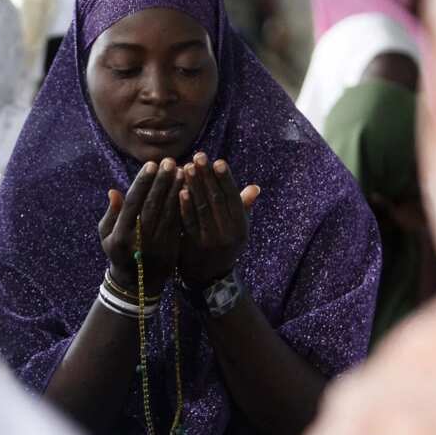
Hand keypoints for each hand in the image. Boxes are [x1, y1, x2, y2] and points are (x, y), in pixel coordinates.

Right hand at [99, 159, 184, 293]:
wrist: (137, 284)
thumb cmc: (118, 253)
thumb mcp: (106, 236)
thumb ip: (111, 214)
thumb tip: (114, 191)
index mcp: (121, 235)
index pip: (133, 203)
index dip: (142, 183)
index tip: (151, 164)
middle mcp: (139, 239)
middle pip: (152, 205)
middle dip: (162, 181)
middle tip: (169, 162)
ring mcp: (157, 245)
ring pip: (168, 212)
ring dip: (175, 190)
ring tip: (181, 170)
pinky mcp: (171, 248)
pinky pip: (178, 222)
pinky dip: (183, 205)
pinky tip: (187, 189)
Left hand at [178, 153, 259, 286]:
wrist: (209, 278)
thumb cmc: (224, 246)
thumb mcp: (237, 229)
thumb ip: (242, 207)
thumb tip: (255, 187)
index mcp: (241, 226)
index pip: (233, 198)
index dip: (226, 179)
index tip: (218, 161)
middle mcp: (228, 233)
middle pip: (217, 200)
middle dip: (207, 176)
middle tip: (199, 156)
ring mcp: (210, 240)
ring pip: (202, 208)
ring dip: (194, 186)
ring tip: (187, 166)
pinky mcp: (193, 246)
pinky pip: (188, 223)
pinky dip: (184, 206)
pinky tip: (180, 190)